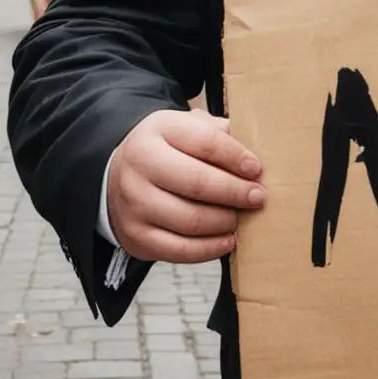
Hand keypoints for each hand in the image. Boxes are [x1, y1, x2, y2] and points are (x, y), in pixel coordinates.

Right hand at [106, 109, 264, 263]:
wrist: (119, 174)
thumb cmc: (168, 149)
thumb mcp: (189, 128)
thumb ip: (220, 134)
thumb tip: (254, 160)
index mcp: (158, 130)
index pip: (206, 142)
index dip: (236, 157)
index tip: (256, 169)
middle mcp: (140, 166)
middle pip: (198, 183)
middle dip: (235, 192)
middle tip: (257, 197)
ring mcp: (133, 204)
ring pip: (190, 220)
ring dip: (225, 221)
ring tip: (240, 217)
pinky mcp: (135, 236)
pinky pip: (179, 250)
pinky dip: (210, 249)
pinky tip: (228, 240)